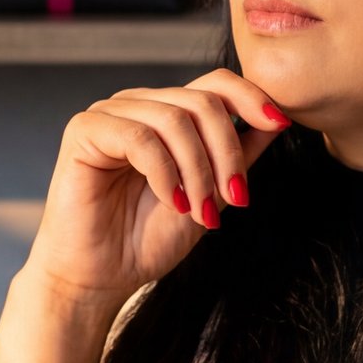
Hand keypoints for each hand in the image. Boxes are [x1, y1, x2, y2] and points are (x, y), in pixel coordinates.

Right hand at [24, 69, 291, 307]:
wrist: (101, 278)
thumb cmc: (145, 241)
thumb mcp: (209, 195)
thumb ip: (237, 157)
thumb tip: (278, 120)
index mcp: (166, 114)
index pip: (214, 84)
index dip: (250, 97)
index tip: (278, 123)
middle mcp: (138, 106)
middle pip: (201, 101)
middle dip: (227, 152)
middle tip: (233, 199)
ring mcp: (109, 115)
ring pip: (174, 118)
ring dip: (198, 170)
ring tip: (200, 210)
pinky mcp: (84, 131)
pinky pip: (140, 137)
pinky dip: (165, 173)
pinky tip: (172, 201)